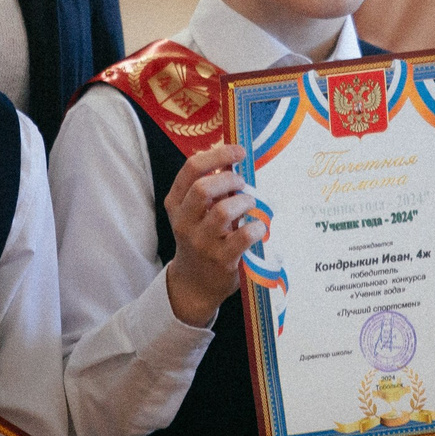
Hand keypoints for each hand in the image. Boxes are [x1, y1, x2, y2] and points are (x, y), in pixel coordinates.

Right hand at [162, 142, 255, 326]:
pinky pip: (244, 236)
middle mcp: (184, 222)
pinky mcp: (221, 260)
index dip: (217, 155)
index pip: (191, 169)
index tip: (238, 151)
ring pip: (223, 211)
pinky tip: (259, 227)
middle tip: (242, 183)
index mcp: (175, 203)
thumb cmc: (200, 238)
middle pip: (203, 188)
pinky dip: (258, 227)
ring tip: (249, 204)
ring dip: (244, 201)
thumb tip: (231, 157)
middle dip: (229, 179)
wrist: (194, 284)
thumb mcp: (193, 212)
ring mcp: (202, 243)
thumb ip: (208, 188)